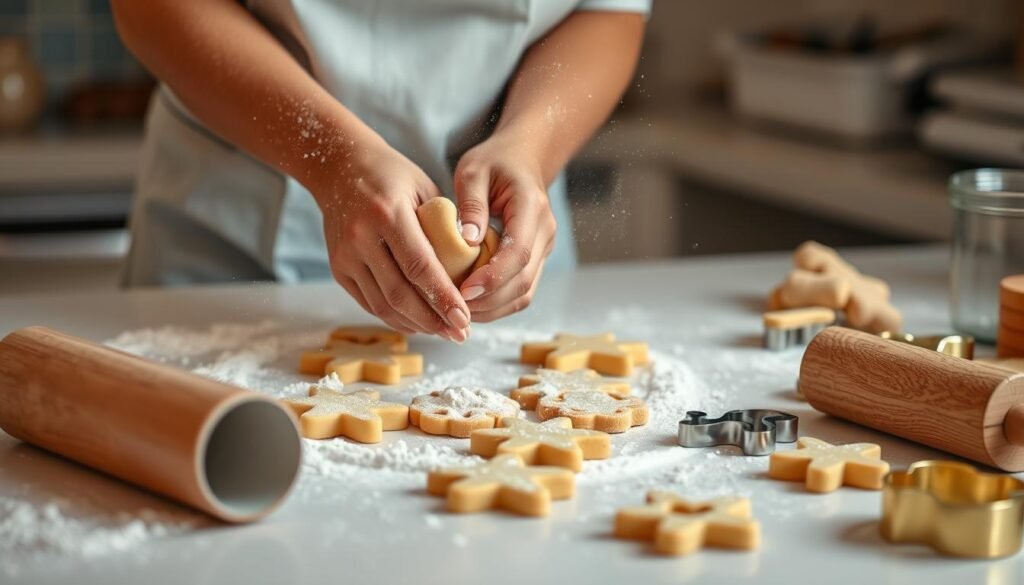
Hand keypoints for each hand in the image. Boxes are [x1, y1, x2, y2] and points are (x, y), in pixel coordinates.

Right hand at [314, 140, 470, 341]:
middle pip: (400, 293)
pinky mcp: (338, 268)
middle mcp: (362, 237)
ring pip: (383, 304)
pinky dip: (394, 317)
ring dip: (415, 324)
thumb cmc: (391, 175)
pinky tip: (418, 323)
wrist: (338, 167)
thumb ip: (444, 226)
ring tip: (443, 331)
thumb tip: (473, 265)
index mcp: (387, 213)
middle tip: (460, 333)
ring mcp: (345, 255)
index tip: (465, 318)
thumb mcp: (424, 189)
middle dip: (433, 320)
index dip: (443, 297)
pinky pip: (369, 302)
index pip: (419, 266)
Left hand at [453, 131, 556, 321]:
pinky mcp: (536, 259)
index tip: (463, 290)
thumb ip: (471, 203)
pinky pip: (521, 291)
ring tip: (460, 310)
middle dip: (489, 301)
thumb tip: (466, 240)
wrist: (522, 159)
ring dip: (493, 308)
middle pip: (523, 281)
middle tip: (454, 307)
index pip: (518, 253)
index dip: (492, 277)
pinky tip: (472, 304)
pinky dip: (498, 304)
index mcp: (532, 207)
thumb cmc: (495, 162)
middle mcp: (545, 232)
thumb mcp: (474, 171)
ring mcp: (544, 248)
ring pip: (524, 293)